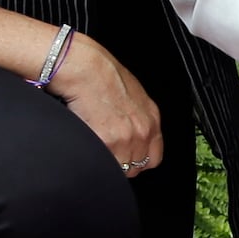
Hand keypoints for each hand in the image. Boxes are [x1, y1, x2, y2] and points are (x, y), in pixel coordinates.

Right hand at [45, 34, 164, 175]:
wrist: (85, 68)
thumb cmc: (102, 75)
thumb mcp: (132, 96)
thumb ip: (136, 120)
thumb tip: (129, 139)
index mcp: (151, 119)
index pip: (153, 159)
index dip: (136, 161)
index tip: (126, 158)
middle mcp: (142, 131)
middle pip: (134, 167)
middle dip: (119, 162)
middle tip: (105, 148)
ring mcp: (126, 138)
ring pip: (117, 168)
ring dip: (105, 160)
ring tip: (94, 141)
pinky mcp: (106, 142)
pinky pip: (101, 162)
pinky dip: (92, 155)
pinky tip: (87, 139)